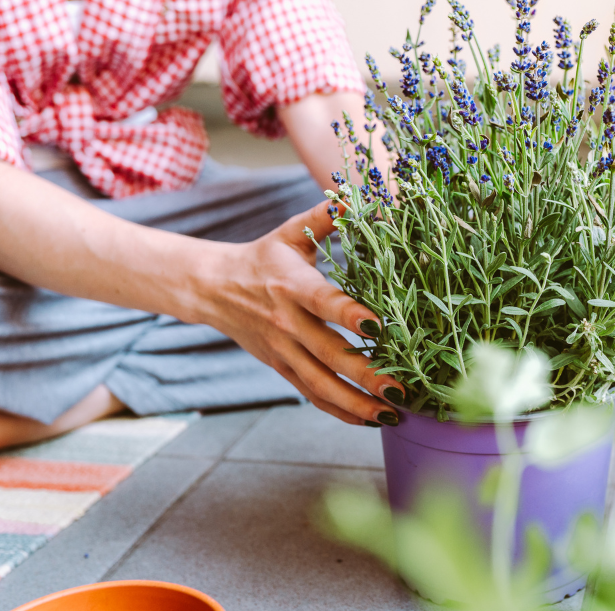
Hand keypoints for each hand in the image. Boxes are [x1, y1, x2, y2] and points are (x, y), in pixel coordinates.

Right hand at [198, 200, 401, 425]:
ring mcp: (283, 350)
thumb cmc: (264, 257)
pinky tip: (368, 420)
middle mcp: (287, 323)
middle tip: (401, 388)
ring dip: (357, 403)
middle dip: (367, 374)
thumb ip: (324, 217)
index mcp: (292, 285)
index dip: (350, 316)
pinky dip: (339, 410)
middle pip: (329, 354)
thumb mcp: (290, 233)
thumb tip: (355, 194)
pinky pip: (311, 394)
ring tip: (392, 414)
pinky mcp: (281, 368)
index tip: (380, 327)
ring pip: (321, 384)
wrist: (213, 288)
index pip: (324, 303)